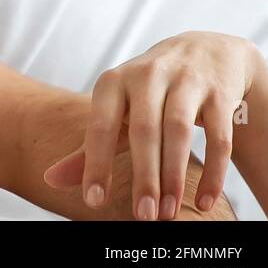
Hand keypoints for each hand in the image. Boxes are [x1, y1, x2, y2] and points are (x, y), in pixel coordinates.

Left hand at [42, 31, 260, 219]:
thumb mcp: (116, 112)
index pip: (100, 127)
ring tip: (169, 212)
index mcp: (112, 82)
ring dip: (174, 176)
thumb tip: (49, 180)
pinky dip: (213, 172)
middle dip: (144, 177)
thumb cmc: (146, 93)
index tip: (94, 201)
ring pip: (178, 131)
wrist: (202, 51)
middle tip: (144, 216)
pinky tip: (205, 201)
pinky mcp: (218, 91)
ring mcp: (185, 80)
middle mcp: (146, 76)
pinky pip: (217, 136)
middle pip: (143, 131)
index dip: (96, 164)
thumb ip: (87, 148)